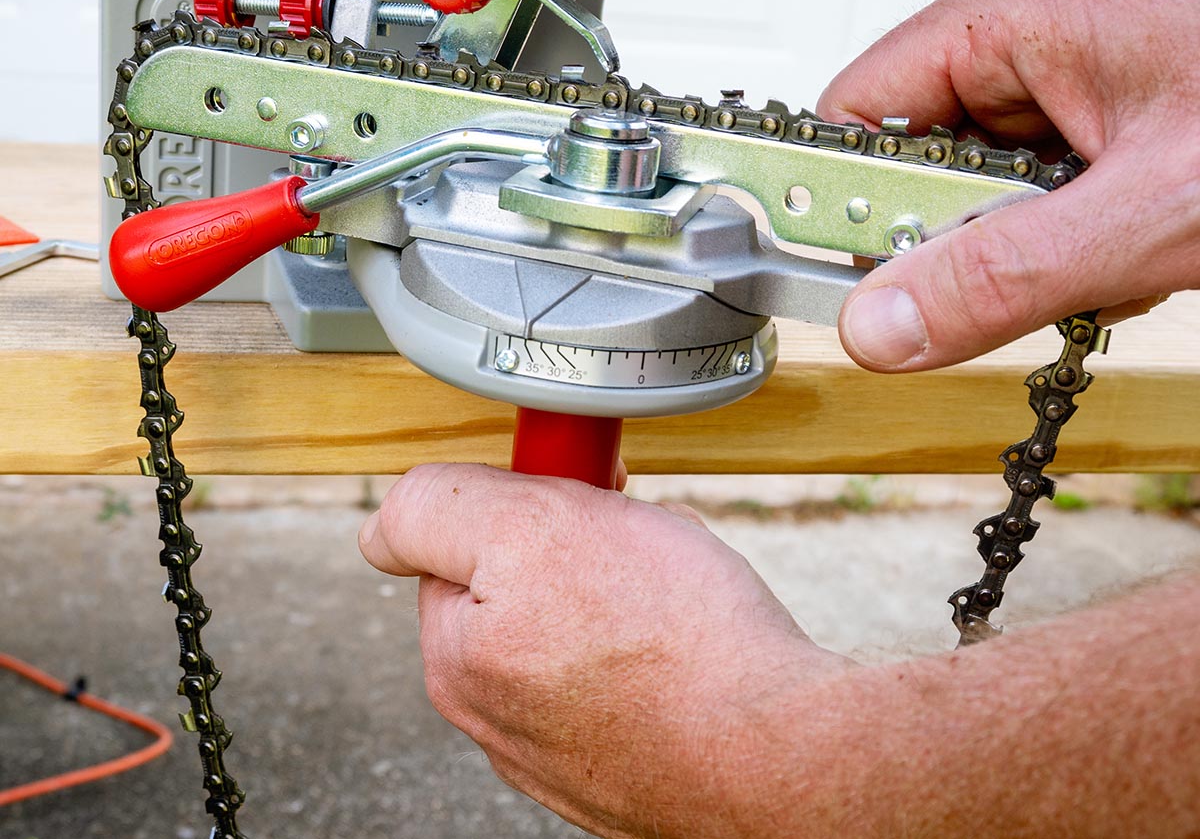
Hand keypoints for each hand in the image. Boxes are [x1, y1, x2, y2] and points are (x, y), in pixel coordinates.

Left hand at [358, 464, 852, 837]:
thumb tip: (380, 526)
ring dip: (621, 594)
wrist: (784, 755)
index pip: (458, 543)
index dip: (521, 504)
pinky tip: (692, 650)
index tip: (577, 498)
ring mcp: (561, 751)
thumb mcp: (532, 529)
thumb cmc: (673, 639)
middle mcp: (496, 717)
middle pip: (522, 583)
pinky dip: (654, 649)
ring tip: (674, 602)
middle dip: (576, 550)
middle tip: (635, 548)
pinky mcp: (625, 766)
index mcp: (456, 660)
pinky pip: (627, 675)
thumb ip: (434, 511)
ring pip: (581, 624)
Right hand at [818, 0, 1199, 371]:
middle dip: (966, 225)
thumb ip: (1000, 277)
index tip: (858, 276)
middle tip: (1036, 264)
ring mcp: (1083, 31)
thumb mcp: (1150, 215)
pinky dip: (1073, 205)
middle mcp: (1040, 1)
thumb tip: (876, 325)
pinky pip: (1047, 149)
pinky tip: (1133, 221)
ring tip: (1113, 241)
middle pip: (921, 138)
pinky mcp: (1118, 64)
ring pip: (986, 154)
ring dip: (1029, 224)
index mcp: (1023, 2)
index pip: (857, 110)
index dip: (847, 200)